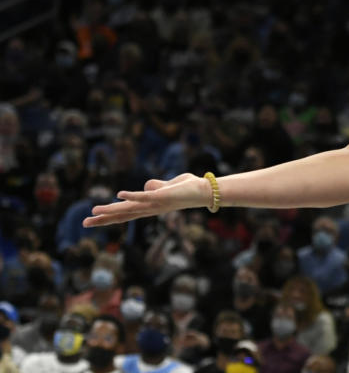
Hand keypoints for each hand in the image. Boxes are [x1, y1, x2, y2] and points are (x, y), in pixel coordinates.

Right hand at [82, 173, 210, 226]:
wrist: (205, 191)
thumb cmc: (187, 189)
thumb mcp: (168, 186)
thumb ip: (156, 186)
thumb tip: (146, 185)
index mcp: (150, 207)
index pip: (126, 214)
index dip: (109, 217)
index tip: (92, 219)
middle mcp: (150, 209)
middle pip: (123, 216)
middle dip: (104, 220)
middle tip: (85, 223)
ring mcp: (155, 204)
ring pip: (129, 209)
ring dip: (112, 210)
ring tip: (94, 211)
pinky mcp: (162, 197)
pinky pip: (145, 196)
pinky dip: (132, 196)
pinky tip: (119, 195)